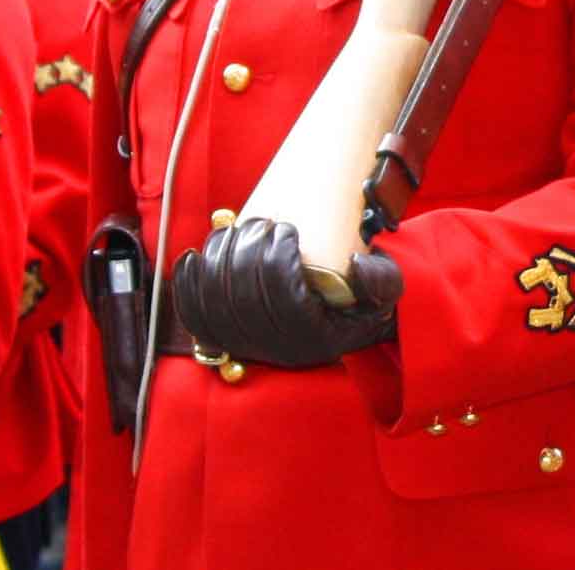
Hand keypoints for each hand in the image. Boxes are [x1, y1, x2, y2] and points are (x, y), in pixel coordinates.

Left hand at [169, 219, 397, 368]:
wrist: (335, 319)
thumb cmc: (359, 297)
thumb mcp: (387, 288)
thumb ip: (381, 279)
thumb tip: (354, 264)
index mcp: (314, 340)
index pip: (284, 299)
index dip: (278, 260)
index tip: (289, 228)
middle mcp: (277, 352)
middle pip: (245, 299)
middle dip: (248, 251)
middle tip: (263, 222)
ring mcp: (246, 348)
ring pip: (217, 303)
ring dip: (220, 258)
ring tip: (239, 230)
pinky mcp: (221, 339)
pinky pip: (194, 315)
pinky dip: (188, 283)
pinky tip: (194, 255)